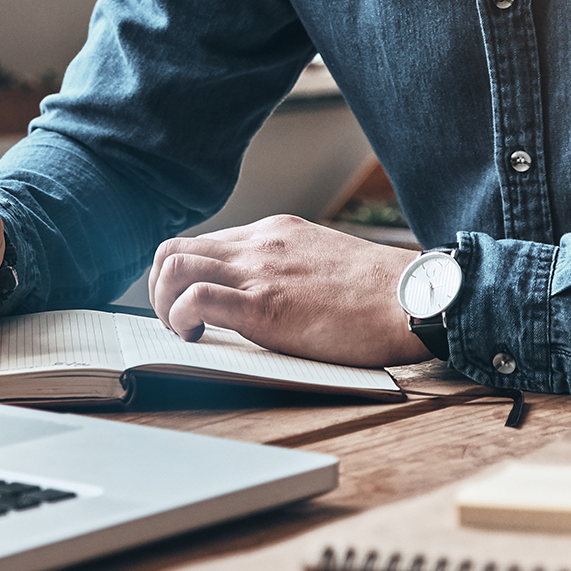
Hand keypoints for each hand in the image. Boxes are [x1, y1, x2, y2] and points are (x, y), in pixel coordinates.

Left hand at [147, 215, 430, 367]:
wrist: (412, 298)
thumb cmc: (379, 294)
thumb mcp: (324, 261)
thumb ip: (289, 268)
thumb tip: (266, 293)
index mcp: (274, 233)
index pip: (203, 243)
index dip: (183, 279)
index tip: (190, 307)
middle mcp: (259, 244)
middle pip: (173, 250)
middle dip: (158, 290)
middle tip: (176, 322)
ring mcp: (260, 271)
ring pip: (172, 266)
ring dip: (162, 304)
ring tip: (184, 331)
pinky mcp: (265, 306)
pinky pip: (195, 298)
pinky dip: (180, 319)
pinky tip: (197, 338)